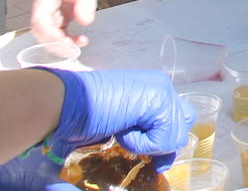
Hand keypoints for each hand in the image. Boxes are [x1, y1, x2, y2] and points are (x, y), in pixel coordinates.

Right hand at [31, 0, 98, 45]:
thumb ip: (86, 3)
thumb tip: (85, 22)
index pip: (40, 20)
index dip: (50, 35)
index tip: (65, 42)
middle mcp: (43, 5)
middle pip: (40, 30)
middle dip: (55, 43)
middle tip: (73, 49)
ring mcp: (48, 12)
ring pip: (47, 34)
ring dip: (61, 44)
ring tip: (81, 43)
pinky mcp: (56, 18)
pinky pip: (56, 33)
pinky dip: (66, 40)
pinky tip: (80, 41)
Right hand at [47, 69, 195, 170]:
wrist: (64, 102)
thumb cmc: (82, 113)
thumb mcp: (120, 121)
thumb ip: (143, 127)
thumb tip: (161, 158)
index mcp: (153, 88)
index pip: (178, 118)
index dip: (167, 141)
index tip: (156, 161)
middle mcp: (162, 86)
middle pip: (183, 126)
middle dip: (164, 146)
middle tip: (140, 152)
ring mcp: (163, 91)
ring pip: (176, 136)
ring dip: (148, 144)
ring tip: (122, 133)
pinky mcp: (159, 101)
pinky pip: (163, 139)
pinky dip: (141, 144)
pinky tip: (121, 131)